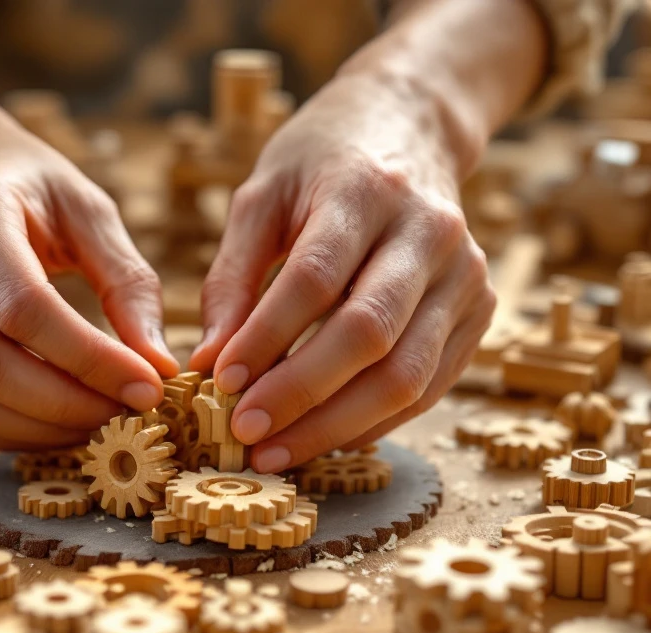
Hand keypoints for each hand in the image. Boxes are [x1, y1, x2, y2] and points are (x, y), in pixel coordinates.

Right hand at [0, 109, 177, 449]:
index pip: (23, 305)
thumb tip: (159, 366)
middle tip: (121, 416)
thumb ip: (129, 283)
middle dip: (62, 405)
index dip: (89, 359)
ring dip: (28, 429)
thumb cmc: (29, 190)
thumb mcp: (90, 212)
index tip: (146, 388)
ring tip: (88, 423)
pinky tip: (43, 422)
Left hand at [190, 70, 495, 472]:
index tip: (219, 382)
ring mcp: (465, 275)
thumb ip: (232, 278)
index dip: (267, 338)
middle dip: (300, 395)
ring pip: (406, 374)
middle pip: (367, 334)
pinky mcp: (479, 311)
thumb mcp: (262, 198)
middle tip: (243, 432)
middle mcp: (428, 233)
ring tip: (275, 452)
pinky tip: (323, 438)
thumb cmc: (321, 164)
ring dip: (336, 426)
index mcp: (366, 191)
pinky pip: (428, 386)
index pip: (315, 279)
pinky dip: (372, 422)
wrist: (412, 127)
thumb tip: (208, 363)